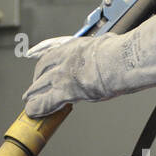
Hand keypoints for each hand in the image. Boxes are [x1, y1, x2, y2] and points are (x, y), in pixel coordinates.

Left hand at [22, 12, 155, 119]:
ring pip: (41, 85)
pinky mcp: (65, 90)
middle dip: (37, 78)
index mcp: (78, 46)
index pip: (55, 52)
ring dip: (34, 94)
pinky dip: (38, 107)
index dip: (46, 62)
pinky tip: (32, 112)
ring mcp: (63, 74)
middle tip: (33, 86)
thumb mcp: (115, 44)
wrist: (124, 59)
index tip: (42, 66)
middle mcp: (66, 58)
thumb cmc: (125, 51)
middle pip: (44, 68)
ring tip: (28, 101)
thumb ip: (113, 48)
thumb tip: (127, 49)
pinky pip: (46, 101)